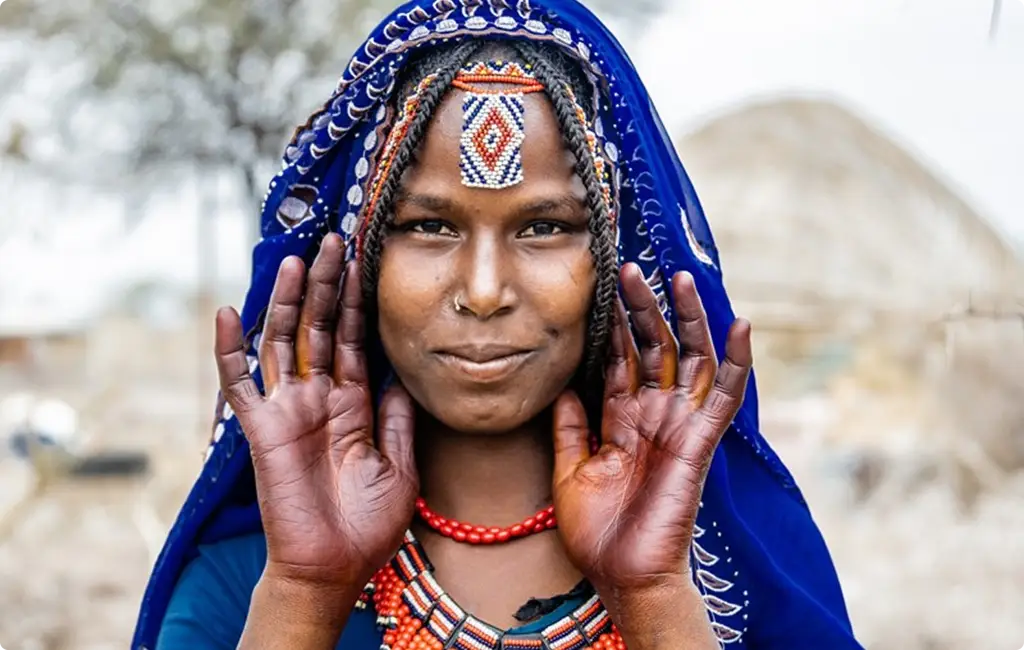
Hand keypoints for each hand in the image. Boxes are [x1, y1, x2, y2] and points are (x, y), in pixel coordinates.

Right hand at [214, 234, 417, 590]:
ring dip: (288, 300)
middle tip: (334, 240)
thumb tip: (404, 375)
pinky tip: (227, 312)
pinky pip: (240, 383)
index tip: (362, 261)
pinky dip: (230, 349)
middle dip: (327, 285)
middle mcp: (319, 398)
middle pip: (320, 328)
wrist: (334, 568)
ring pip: (284, 341)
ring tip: (298, 258)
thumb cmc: (369, 526)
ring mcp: (289, 409)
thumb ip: (397, 419)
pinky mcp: (262, 428)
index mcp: (354, 405)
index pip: (354, 340)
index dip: (357, 302)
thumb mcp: (400, 467)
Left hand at [552, 263, 751, 594]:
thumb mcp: (571, 471)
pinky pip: (723, 397)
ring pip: (689, 359)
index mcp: (622, 419)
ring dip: (687, 319)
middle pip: (653, 348)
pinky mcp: (698, 442)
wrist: (622, 575)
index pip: (620, 359)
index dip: (613, 325)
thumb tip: (562, 386)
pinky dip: (735, 362)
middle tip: (630, 269)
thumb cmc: (597, 532)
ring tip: (678, 278)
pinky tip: (740, 326)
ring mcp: (678, 425)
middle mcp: (653, 414)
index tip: (602, 286)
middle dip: (643, 308)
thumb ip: (571, 428)